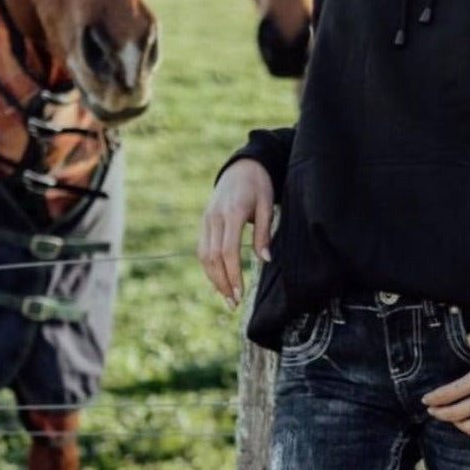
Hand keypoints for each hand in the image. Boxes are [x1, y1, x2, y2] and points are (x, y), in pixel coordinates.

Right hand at [197, 159, 273, 306]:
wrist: (242, 165)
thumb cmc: (259, 185)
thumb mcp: (267, 205)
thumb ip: (264, 233)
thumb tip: (265, 261)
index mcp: (232, 213)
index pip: (228, 251)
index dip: (233, 275)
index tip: (240, 294)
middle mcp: (215, 217)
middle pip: (213, 257)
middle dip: (222, 283)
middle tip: (233, 304)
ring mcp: (207, 219)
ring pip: (204, 255)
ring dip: (213, 279)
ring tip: (226, 298)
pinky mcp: (204, 221)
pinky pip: (202, 248)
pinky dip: (208, 267)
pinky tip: (217, 282)